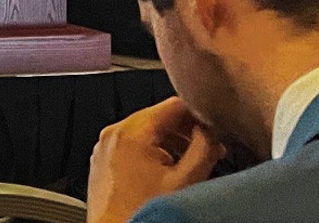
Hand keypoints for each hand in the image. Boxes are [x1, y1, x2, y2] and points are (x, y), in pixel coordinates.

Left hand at [87, 96, 223, 222]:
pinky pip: (132, 146)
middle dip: (187, 132)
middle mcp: (112, 134)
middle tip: (210, 148)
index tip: (215, 128)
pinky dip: (153, 153)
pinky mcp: (103, 161)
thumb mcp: (186, 180)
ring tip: (191, 164)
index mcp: (131, 133)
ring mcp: (104, 148)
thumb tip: (212, 131)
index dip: (199, 114)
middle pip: (158, 118)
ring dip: (172, 143)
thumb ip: (204, 148)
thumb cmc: (143, 213)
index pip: (173, 105)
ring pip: (146, 132)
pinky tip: (168, 173)